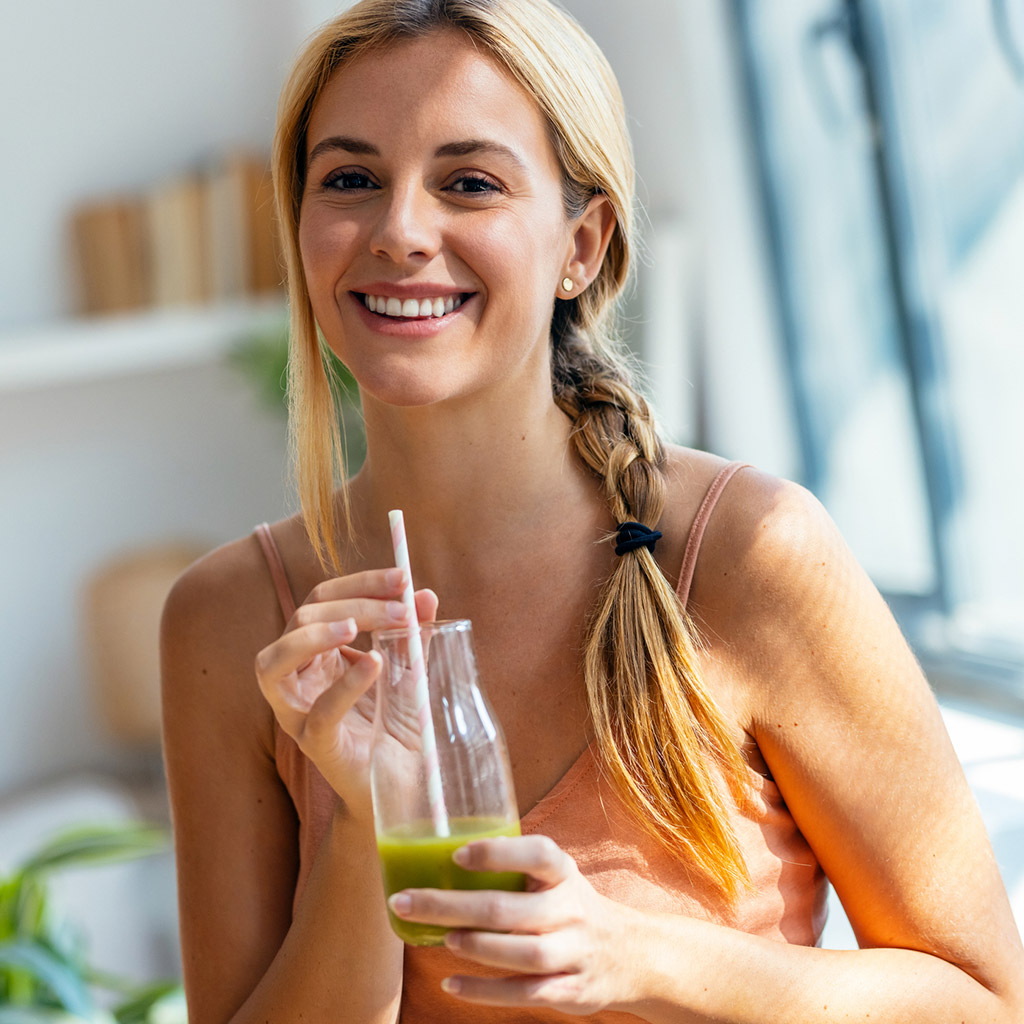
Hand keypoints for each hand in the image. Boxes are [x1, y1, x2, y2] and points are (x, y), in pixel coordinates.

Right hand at [254, 568, 437, 818]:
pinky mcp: (314, 745)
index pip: (324, 598)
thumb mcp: (409, 670)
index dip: (361, 582)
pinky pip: (317, 712)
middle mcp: (299, 676)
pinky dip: (345, 686)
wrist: (406, 784)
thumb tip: (425, 594)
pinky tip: (376, 666)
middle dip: (353, 603)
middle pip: (302, 618)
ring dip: (313, 635)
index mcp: (318, 652)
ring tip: (355, 627)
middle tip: (401, 607)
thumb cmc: (397, 724)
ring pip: (274, 662)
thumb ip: (414, 634)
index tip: (402, 577)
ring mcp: (299, 712)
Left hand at [388, 835, 637, 1015]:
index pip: (537, 854)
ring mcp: (574, 952)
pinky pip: (525, 992)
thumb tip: (438, 859)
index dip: (497, 853)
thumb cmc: (570, 906)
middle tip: (405, 901)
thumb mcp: (556, 877)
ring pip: (523, 953)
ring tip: (442, 939)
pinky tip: (452, 983)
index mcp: (564, 873)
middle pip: (510, 909)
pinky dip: (485, 991)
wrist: (633, 955)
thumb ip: (514, 869)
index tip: (456, 855)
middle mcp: (572, 910)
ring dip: (477, 947)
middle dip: (453, 906)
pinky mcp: (572, 991)